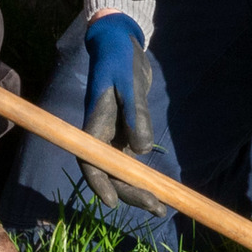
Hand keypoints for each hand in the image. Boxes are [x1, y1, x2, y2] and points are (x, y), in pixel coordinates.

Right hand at [80, 12, 170, 215]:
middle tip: (156, 207)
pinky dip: (141, 175)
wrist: (120, 45)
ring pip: (120, 170)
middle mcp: (101, 133)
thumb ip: (137, 116)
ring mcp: (112, 134)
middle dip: (130, 192)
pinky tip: (157, 188)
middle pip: (109, 172)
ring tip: (161, 207)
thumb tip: (142, 151)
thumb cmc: (120, 61)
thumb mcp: (131, 85)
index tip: (112, 202)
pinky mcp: (124, 131)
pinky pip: (129, 160)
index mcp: (95, 123)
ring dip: (137, 189)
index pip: (90, 160)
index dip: (100, 183)